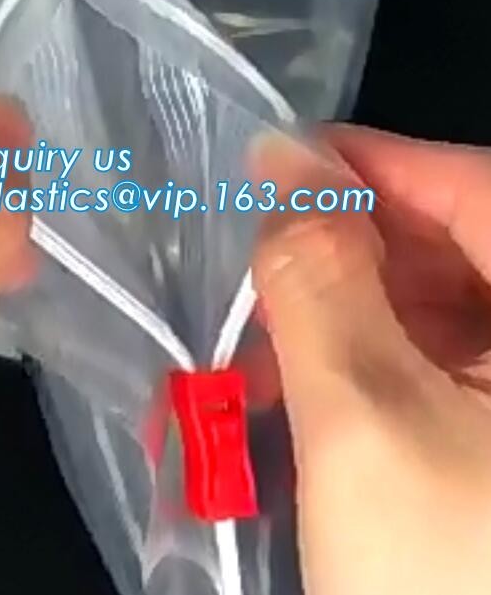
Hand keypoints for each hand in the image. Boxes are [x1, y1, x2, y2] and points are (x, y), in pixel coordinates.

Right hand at [251, 126, 490, 594]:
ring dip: (331, 333)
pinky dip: (355, 387)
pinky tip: (287, 412)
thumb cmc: (446, 584)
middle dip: (333, 260)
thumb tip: (278, 159)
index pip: (473, 188)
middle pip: (448, 255)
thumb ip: (317, 279)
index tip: (269, 158)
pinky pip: (431, 384)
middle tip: (243, 278)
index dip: (368, 161)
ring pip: (431, 322)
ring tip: (247, 366)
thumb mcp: (367, 425)